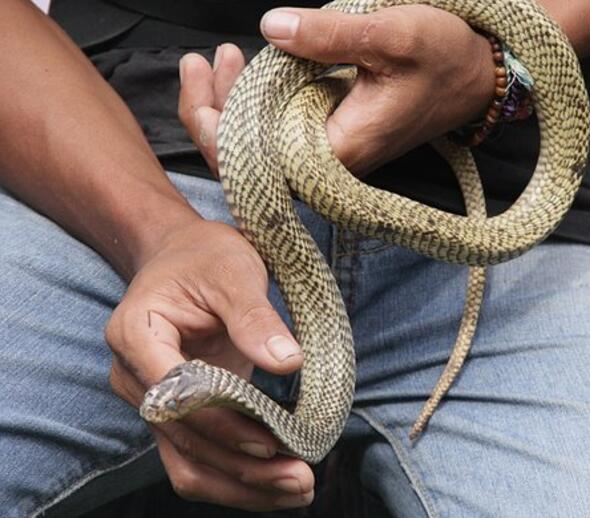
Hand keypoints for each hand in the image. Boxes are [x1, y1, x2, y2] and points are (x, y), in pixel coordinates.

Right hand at [106, 220, 313, 509]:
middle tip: (301, 477)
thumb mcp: (234, 273)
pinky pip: (197, 459)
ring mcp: (151, 402)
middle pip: (184, 438)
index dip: (223, 423)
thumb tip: (288, 361)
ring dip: (240, 484)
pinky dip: (234, 477)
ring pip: (188, 462)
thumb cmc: (206, 257)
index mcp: (137, 335)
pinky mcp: (176, 415)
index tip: (271, 440)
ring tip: (297, 488)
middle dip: (242, 466)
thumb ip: (255, 318)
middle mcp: (134, 377)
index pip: (176, 394)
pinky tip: (275, 484)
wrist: (183, 255)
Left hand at [179, 4, 496, 176]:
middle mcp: (332, 163)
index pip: (256, 158)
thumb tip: (271, 27)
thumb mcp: (391, 35)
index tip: (202, 72)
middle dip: (213, 111)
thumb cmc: (445, 56)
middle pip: (252, 157)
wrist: (480, 75)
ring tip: (217, 59)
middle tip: (199, 61)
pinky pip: (283, 131)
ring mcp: (333, 153)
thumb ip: (330, 36)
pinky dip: (260, 104)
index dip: (215, 124)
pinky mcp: (335, 139)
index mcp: (340, 151)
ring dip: (233, 105)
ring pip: (265, 145)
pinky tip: (247, 71)